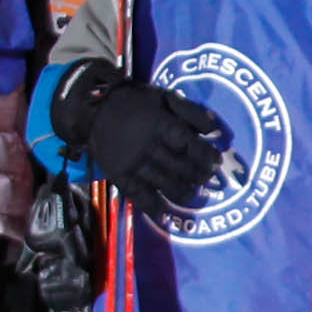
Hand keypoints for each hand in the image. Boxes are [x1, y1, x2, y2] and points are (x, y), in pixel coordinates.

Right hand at [57, 63, 227, 211]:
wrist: (94, 109)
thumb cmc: (135, 101)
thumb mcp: (164, 96)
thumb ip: (190, 111)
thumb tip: (214, 130)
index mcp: (161, 125)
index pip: (189, 145)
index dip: (206, 156)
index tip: (216, 162)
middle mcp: (148, 147)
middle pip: (180, 167)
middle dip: (198, 176)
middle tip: (207, 180)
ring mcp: (133, 164)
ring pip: (163, 183)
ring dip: (182, 193)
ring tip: (192, 195)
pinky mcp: (119, 176)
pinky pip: (138, 195)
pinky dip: (153, 207)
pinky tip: (164, 214)